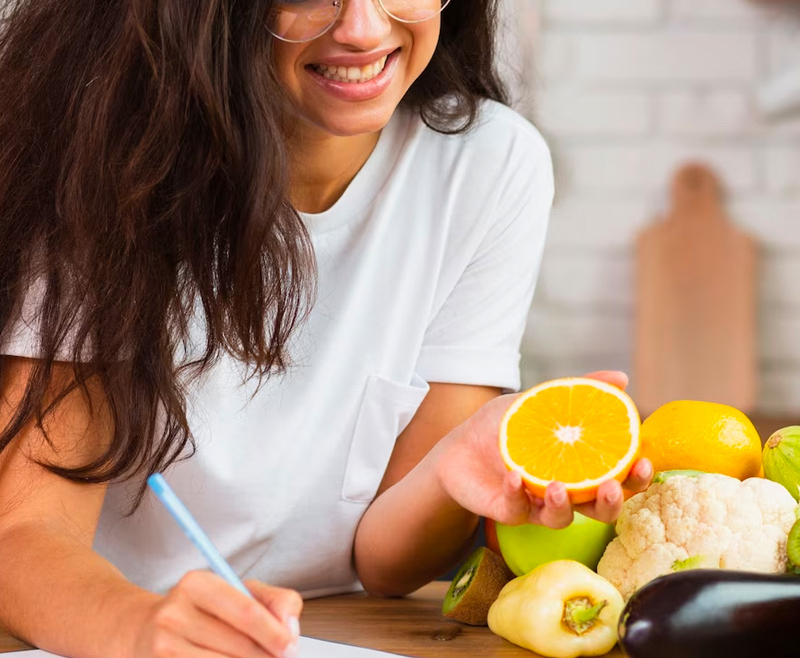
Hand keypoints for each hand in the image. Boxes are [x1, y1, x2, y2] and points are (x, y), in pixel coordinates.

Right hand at [133, 571, 301, 657]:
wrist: (142, 631)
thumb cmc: (201, 613)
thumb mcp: (237, 593)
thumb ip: (274, 601)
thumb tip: (290, 627)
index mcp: (197, 584)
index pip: (247, 612)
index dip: (275, 634)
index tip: (290, 647)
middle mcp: (174, 613)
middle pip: (239, 647)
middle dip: (266, 657)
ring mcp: (162, 647)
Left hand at [433, 371, 652, 529]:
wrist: (459, 446)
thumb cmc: (504, 426)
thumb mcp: (539, 401)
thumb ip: (578, 391)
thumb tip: (622, 377)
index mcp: (579, 469)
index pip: (618, 479)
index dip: (636, 477)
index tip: (644, 462)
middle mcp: (565, 492)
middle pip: (600, 510)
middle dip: (612, 503)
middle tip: (612, 486)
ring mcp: (536, 505)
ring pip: (562, 519)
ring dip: (564, 505)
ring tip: (557, 486)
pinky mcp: (508, 512)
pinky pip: (516, 510)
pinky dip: (516, 493)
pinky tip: (514, 476)